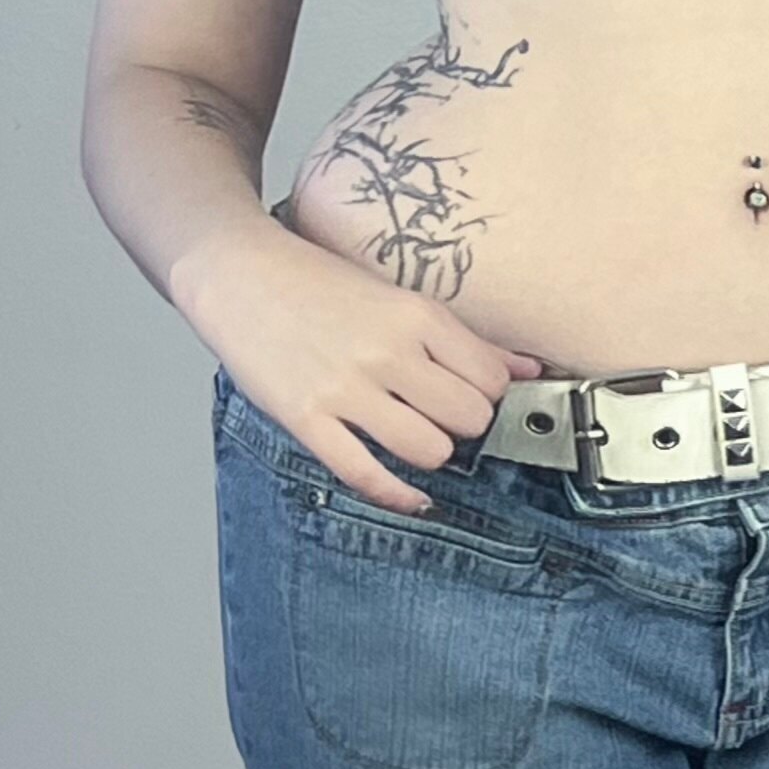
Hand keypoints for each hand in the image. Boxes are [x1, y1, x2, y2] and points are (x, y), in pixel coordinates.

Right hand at [176, 214, 543, 513]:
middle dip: (464, 426)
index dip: (489, 396)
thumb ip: (464, 340)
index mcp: (418, 316)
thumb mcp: (400, 299)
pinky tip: (408, 494)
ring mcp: (346, 387)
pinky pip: (366, 474)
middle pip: (469, 418)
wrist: (240, 273)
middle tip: (443, 417)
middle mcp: (388, 352)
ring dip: (430, 453)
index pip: (491, 380)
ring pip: (429, 450)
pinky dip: (396, 494)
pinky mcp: (307, 418)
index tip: (474, 396)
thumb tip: (527, 369)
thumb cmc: (320, 284)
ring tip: (414, 435)